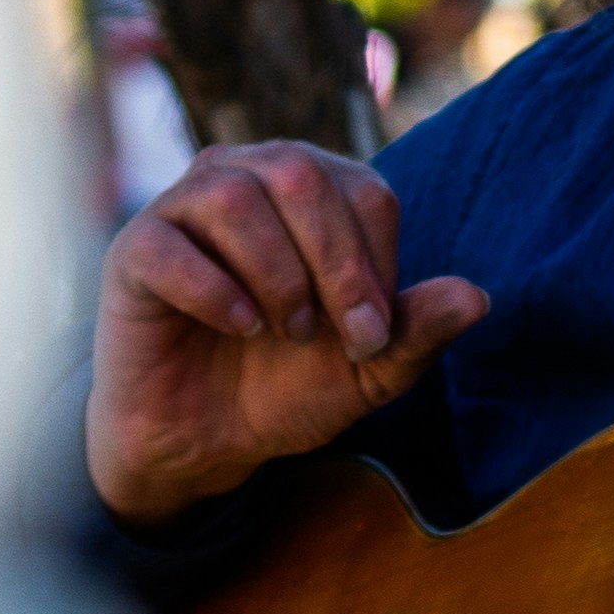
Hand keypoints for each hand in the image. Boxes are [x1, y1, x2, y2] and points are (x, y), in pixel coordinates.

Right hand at [84, 143, 485, 520]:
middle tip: (335, 336)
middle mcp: (250, 176)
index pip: (364, 193)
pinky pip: (169, 244)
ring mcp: (185, 207)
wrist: (206, 438)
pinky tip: (237, 326)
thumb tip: (479, 298)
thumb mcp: (368, 369)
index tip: (370, 335)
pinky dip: (212, 289)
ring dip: (273, 274)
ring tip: (281, 330)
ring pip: (233, 197)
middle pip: (301, 175)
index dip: (375, 266)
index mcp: (315, 191)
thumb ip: (419, 331)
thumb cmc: (290, 385)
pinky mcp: (135, 249)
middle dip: (333, 263)